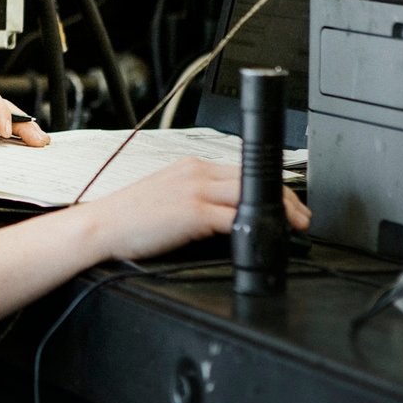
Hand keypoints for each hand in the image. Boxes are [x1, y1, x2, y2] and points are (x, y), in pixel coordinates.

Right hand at [81, 158, 310, 260]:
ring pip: (249, 194)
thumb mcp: (166, 196)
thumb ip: (196, 198)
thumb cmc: (127, 218)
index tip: (285, 201)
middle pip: (252, 178)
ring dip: (279, 211)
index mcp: (189, 166)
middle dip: (284, 198)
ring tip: (294, 227)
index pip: (240, 169)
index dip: (270, 185)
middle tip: (301, 218)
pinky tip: (266, 235)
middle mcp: (195, 172)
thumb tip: (225, 215)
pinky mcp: (193, 213)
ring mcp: (194, 191)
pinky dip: (255, 225)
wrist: (101, 227)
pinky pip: (235, 217)